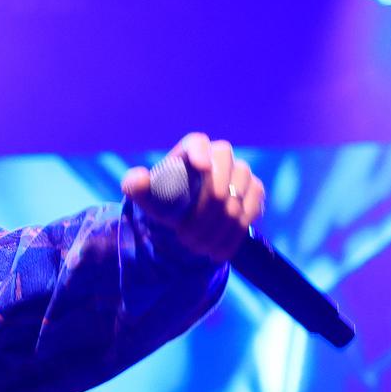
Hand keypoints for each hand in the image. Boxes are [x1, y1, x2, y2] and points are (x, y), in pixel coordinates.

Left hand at [120, 132, 264, 262]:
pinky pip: (251, 209)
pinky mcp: (254, 191)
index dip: (202, 152)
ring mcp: (240, 173)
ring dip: (218, 226)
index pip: (199, 143)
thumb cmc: (163, 202)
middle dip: (206, 208)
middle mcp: (219, 157)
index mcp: (191, 150)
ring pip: (237, 197)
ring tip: (197, 247)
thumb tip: (138, 179)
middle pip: (221, 176)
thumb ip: (136, 186)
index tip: (202, 167)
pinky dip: (234, 231)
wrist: (184, 220)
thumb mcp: (145, 197)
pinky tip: (218, 248)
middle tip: (187, 235)